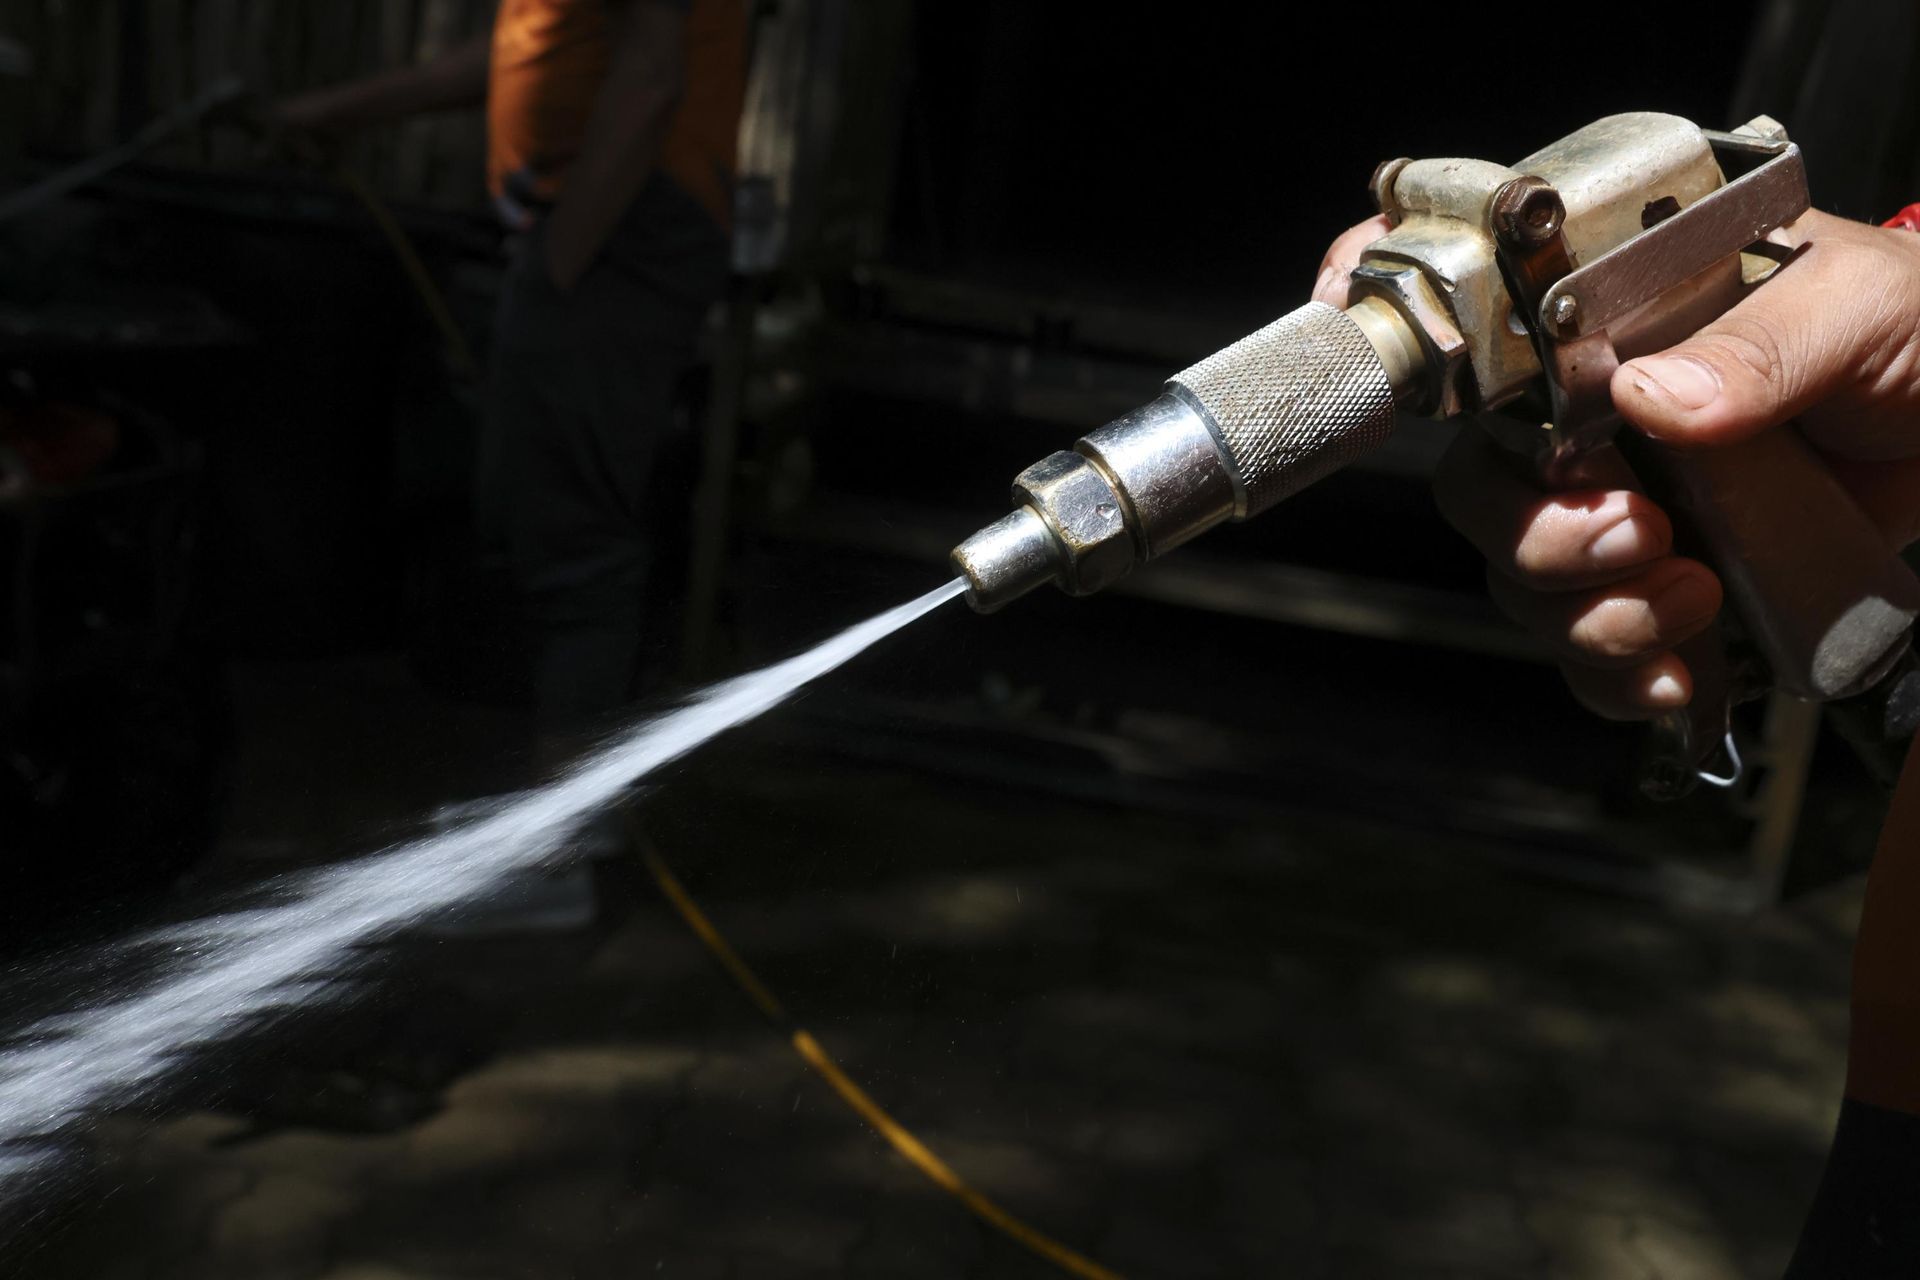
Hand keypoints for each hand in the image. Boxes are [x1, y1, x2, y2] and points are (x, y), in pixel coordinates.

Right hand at [1314, 209, 1919, 718]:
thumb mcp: (1870, 310)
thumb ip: (1766, 343)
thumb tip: (1649, 392)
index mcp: (1617, 313)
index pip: (1466, 297)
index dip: (1387, 308)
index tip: (1348, 330)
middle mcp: (1589, 411)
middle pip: (1471, 481)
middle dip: (1532, 532)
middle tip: (1631, 537)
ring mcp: (1612, 507)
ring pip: (1515, 580)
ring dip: (1582, 614)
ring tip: (1691, 601)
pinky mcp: (1648, 593)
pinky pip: (1582, 656)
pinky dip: (1617, 678)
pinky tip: (1683, 671)